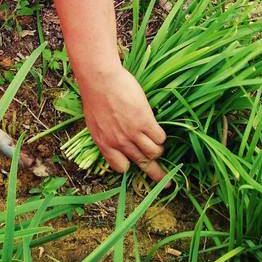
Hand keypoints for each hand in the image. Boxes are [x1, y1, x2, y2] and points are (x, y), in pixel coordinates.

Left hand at [78, 64, 166, 179]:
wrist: (99, 79)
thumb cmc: (95, 94)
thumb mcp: (95, 120)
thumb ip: (106, 133)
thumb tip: (116, 138)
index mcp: (104, 143)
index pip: (120, 167)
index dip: (129, 164)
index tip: (134, 162)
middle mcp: (119, 143)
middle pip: (142, 164)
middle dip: (156, 175)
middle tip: (166, 182)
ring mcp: (132, 133)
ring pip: (153, 152)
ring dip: (158, 150)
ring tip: (159, 144)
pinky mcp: (145, 122)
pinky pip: (160, 137)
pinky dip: (161, 136)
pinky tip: (158, 129)